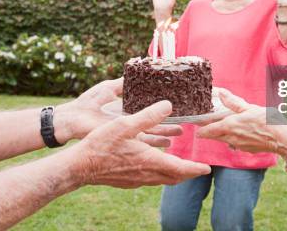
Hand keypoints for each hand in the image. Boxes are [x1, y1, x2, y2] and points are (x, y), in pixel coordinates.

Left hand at [55, 79, 181, 145]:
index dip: (162, 112)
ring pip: (150, 135)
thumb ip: (125, 83)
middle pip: (153, 125)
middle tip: (183, 127)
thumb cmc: (87, 103)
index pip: (148, 112)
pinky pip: (142, 142)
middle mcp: (128, 123)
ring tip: (179, 134)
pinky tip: (166, 144)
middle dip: (167, 127)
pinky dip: (154, 143)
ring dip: (164, 135)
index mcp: (126, 111)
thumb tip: (139, 73)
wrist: (71, 118)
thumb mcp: (110, 87)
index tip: (175, 109)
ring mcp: (125, 133)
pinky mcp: (121, 139)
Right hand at [73, 101, 210, 187]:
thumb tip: (168, 105)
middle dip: (188, 173)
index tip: (206, 169)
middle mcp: (146, 174)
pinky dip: (160, 174)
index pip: (180, 169)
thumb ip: (148, 116)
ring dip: (174, 174)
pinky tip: (154, 166)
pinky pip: (150, 180)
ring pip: (162, 180)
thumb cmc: (101, 144)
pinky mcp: (127, 182)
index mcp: (149, 161)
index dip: (195, 169)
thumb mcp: (125, 125)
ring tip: (180, 166)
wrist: (80, 166)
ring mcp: (136, 180)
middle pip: (174, 178)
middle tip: (198, 169)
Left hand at [197, 89, 286, 157]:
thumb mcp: (249, 108)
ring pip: (224, 141)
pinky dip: (233, 139)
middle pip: (215, 137)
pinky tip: (240, 133)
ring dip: (222, 135)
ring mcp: (239, 146)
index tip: (197, 128)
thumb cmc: (267, 121)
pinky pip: (235, 144)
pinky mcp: (247, 149)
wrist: (282, 139)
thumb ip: (233, 103)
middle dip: (209, 132)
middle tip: (206, 126)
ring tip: (224, 127)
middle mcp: (231, 138)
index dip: (201, 130)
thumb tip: (221, 93)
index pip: (208, 131)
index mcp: (229, 127)